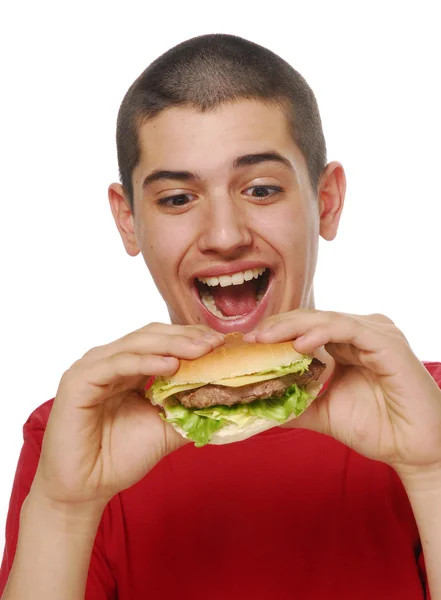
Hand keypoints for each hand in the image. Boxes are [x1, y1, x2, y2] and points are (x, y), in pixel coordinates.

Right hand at [32, 323, 223, 509]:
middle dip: (186, 337)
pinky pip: (117, 364)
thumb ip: (189, 408)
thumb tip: (226, 398)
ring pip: (136, 345)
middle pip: (151, 336)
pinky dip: (145, 362)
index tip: (222, 343)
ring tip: (201, 350)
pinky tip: (171, 365)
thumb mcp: (166, 427)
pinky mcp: (78, 381)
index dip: (191, 338)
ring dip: (172, 345)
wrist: (86, 489)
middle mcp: (109, 361)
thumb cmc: (120, 457)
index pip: (162, 340)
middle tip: (216, 343)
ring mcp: (92, 368)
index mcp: (128, 367)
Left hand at [244, 310, 440, 480]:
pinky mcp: (388, 342)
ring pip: (327, 319)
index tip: (249, 344)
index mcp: (347, 344)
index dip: (276, 332)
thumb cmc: (377, 427)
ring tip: (267, 338)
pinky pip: (349, 329)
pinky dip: (322, 332)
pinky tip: (300, 345)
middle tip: (252, 337)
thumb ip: (295, 404)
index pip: (305, 328)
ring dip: (293, 327)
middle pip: (312, 319)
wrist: (413, 451)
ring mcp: (376, 334)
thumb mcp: (324, 412)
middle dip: (279, 326)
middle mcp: (361, 333)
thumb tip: (258, 405)